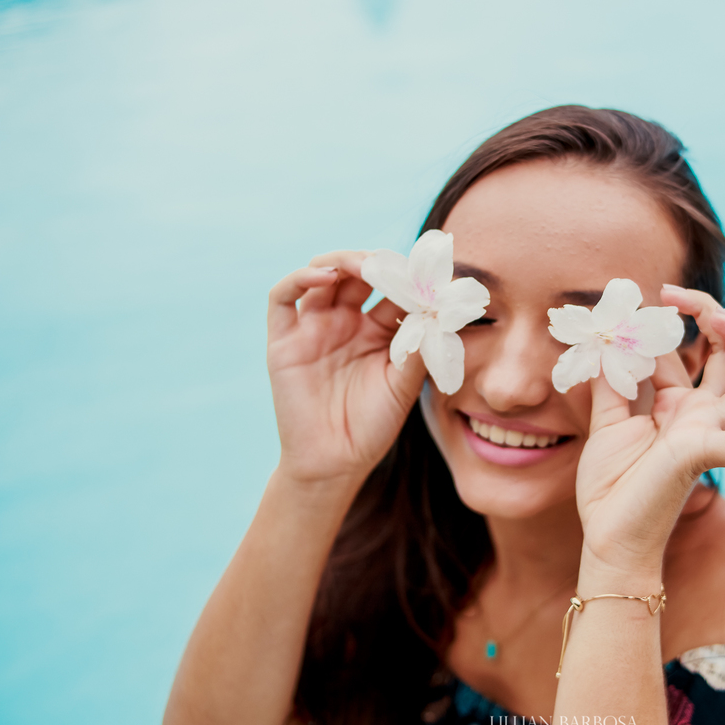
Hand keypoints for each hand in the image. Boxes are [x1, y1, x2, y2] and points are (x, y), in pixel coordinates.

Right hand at [266, 250, 426, 487]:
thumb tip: (442, 308)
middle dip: (377, 263)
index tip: (429, 273)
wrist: (335, 464)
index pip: (391, 289)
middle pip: (358, 273)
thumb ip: (419, 346)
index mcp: (377, 331)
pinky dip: (300, 278)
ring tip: (366, 266)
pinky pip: (283, 298)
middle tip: (397, 266)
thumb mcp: (404, 384)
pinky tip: (326, 276)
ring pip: (322, 274)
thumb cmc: (373, 427)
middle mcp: (345, 322)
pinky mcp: (284, 340)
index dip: (407, 277)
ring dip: (344, 260)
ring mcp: (313, 328)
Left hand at [574, 286, 724, 579]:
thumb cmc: (609, 486)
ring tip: (722, 321)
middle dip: (721, 317)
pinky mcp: (705, 458)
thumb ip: (611, 379)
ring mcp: (710, 434)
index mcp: (683, 404)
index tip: (660, 294)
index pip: (706, 348)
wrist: (605, 536)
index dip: (692, 314)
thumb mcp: (605, 420)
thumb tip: (608, 336)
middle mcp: (704, 415)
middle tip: (678, 296)